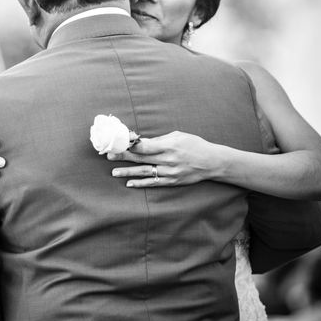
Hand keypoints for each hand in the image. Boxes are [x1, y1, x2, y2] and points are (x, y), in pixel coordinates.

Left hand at [107, 131, 223, 187]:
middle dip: (123, 157)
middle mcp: (168, 160)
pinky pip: (153, 183)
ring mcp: (170, 172)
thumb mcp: (177, 136)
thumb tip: (140, 141)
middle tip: (109, 155)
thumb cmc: (194, 145)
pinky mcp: (172, 181)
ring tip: (114, 172)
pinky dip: (141, 183)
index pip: (145, 146)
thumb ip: (158, 140)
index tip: (119, 143)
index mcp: (169, 146)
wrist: (211, 162)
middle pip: (141, 158)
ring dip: (128, 172)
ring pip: (144, 172)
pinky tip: (129, 183)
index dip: (130, 145)